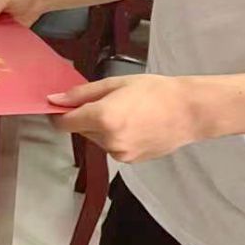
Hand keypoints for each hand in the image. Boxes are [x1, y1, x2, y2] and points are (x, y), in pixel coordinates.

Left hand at [49, 75, 206, 162]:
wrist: (189, 112)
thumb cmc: (155, 91)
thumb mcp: (115, 83)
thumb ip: (82, 93)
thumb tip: (55, 100)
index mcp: (102, 118)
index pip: (64, 123)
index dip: (59, 114)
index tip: (61, 106)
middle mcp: (108, 140)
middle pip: (80, 130)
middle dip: (85, 117)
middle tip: (108, 101)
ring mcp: (119, 154)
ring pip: (96, 139)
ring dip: (101, 127)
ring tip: (127, 112)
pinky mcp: (130, 161)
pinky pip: (111, 146)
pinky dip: (115, 136)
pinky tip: (134, 124)